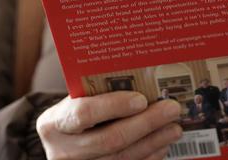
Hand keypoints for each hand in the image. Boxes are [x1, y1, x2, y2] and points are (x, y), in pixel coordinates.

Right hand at [37, 92, 181, 159]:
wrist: (61, 145)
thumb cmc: (73, 116)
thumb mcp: (75, 103)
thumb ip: (97, 93)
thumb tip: (142, 75)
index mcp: (54, 123)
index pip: (83, 114)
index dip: (114, 106)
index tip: (141, 99)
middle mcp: (62, 151)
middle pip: (109, 140)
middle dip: (145, 123)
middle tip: (171, 109)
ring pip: (122, 158)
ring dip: (153, 142)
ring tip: (174, 127)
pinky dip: (148, 157)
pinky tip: (162, 145)